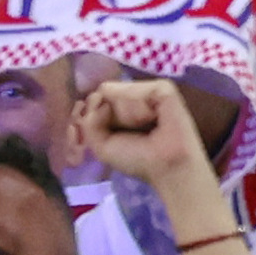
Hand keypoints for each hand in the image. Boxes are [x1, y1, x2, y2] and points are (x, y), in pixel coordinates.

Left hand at [71, 72, 225, 206]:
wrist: (166, 166)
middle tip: (131, 133)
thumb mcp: (100, 144)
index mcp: (119, 107)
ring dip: (125, 116)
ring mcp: (148, 89)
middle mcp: (133, 95)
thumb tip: (100, 94)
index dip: (93, 115)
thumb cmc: (137, 159)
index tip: (107, 135)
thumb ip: (89, 119)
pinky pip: (135, 92)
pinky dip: (138, 110)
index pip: (94, 97)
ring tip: (147, 127)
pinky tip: (155, 119)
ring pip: (116, 92)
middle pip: (102, 93)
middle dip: (109, 117)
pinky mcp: (163, 88)